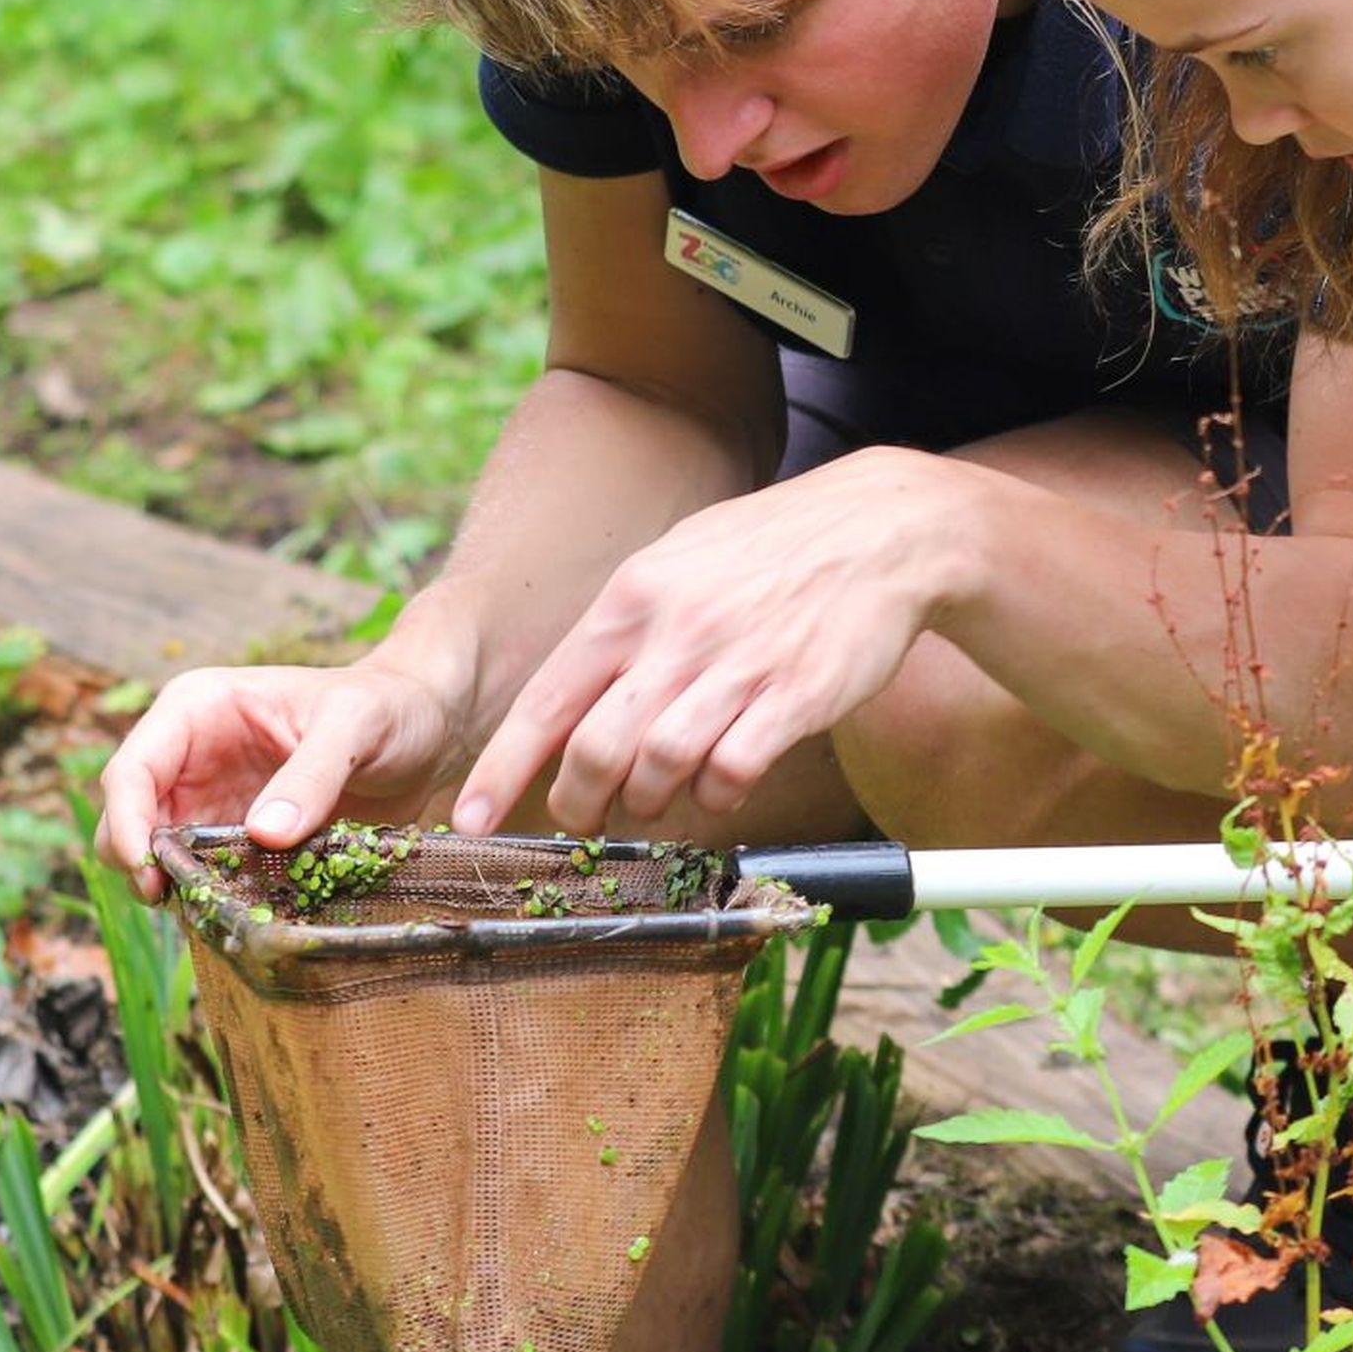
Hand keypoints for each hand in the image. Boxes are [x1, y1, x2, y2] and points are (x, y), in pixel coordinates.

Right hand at [95, 656, 466, 897]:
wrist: (425, 726)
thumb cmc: (389, 705)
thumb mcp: (356, 725)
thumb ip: (312, 774)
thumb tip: (264, 834)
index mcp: (197, 709)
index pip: (131, 770)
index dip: (126, 823)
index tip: (150, 872)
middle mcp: (191, 754)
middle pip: (130, 819)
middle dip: (141, 863)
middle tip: (182, 901)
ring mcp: (211, 797)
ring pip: (161, 854)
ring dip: (178, 885)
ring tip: (219, 909)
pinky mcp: (239, 835)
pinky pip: (207, 872)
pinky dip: (214, 895)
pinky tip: (244, 910)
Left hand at [453, 448, 970, 835]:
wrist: (882, 531)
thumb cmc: (772, 551)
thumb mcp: (680, 561)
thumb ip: (625, 627)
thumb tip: (570, 699)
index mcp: (634, 599)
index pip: (547, 701)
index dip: (502, 769)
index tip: (469, 818)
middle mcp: (676, 632)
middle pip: (596, 750)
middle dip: (580, 804)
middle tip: (586, 821)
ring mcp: (738, 665)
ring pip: (660, 768)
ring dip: (651, 803)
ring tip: (659, 801)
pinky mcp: (796, 696)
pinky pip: (733, 771)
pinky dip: (716, 795)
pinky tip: (721, 785)